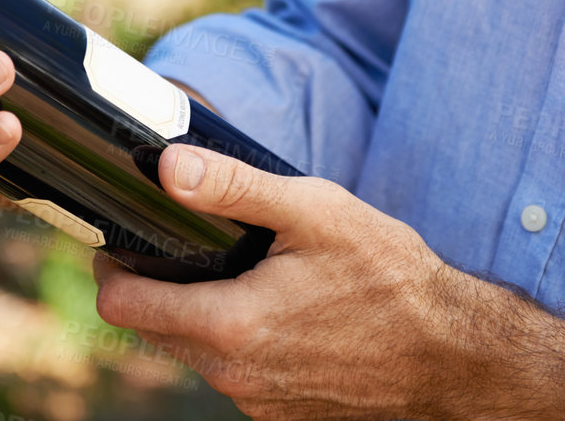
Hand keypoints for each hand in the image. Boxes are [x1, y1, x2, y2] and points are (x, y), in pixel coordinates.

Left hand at [91, 143, 454, 420]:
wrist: (451, 353)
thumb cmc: (388, 276)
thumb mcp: (313, 212)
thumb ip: (233, 188)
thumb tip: (168, 168)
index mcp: (230, 325)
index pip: (122, 305)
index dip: (113, 267)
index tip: (124, 239)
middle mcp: (233, 375)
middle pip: (152, 328)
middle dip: (156, 286)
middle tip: (186, 245)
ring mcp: (256, 402)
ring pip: (192, 352)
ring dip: (199, 314)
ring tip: (243, 274)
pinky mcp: (280, 415)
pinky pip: (234, 374)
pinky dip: (238, 342)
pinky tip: (278, 311)